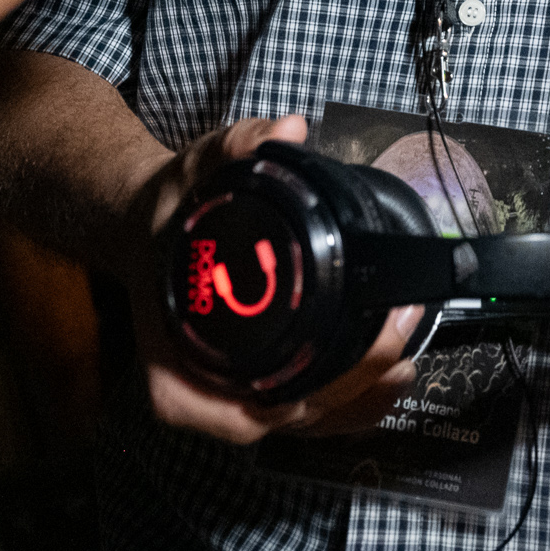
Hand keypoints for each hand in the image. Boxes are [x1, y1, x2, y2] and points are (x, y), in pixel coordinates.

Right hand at [119, 113, 423, 442]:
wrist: (144, 225)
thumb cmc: (169, 210)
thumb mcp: (197, 169)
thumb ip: (239, 146)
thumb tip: (287, 128)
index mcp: (173, 356)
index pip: (234, 408)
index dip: (292, 398)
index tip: (339, 362)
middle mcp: (201, 390)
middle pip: (284, 417)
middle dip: (348, 390)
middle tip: (396, 340)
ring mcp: (232, 392)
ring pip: (304, 422)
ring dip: (360, 402)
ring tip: (405, 362)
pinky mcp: (259, 382)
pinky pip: (310, 409)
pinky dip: (353, 402)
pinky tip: (390, 378)